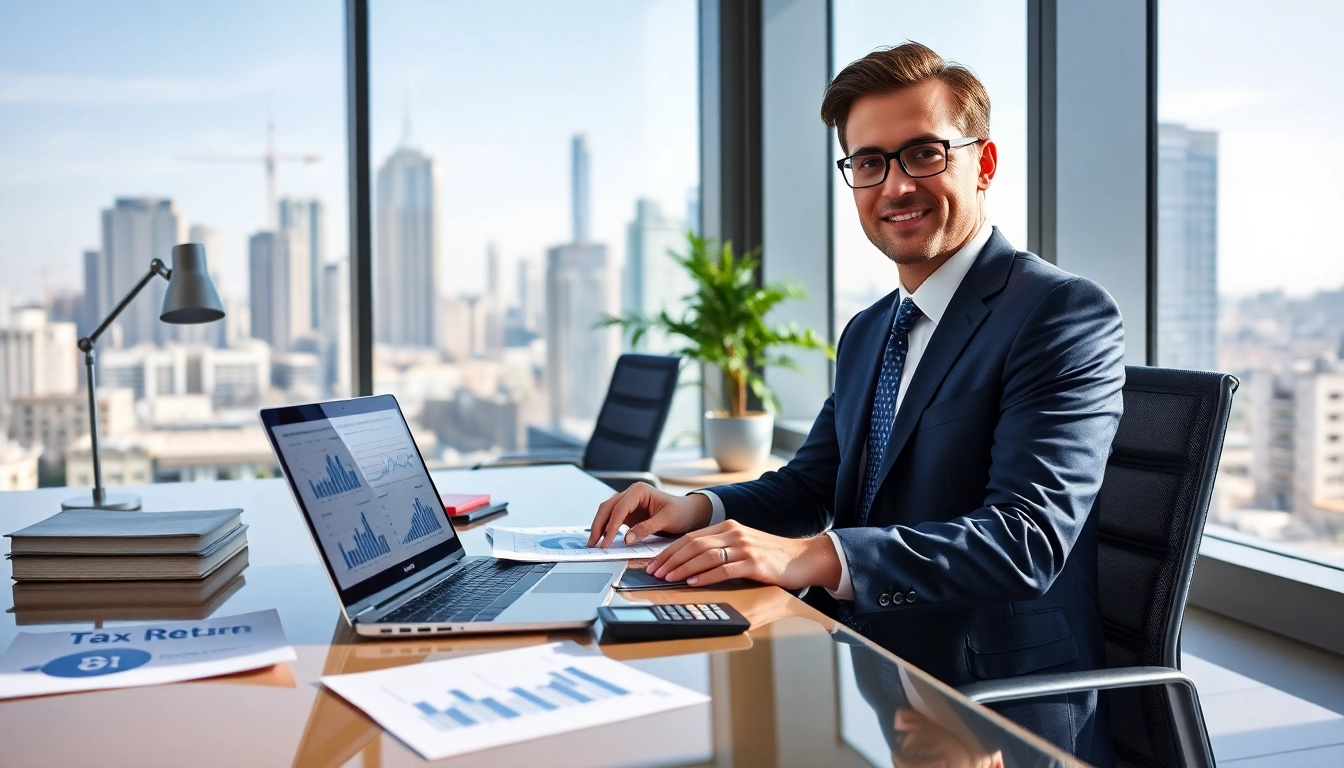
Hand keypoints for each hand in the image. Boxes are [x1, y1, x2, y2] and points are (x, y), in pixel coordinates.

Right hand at [587, 483, 712, 547]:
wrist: (689, 512)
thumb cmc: (681, 511)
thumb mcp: (667, 520)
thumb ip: (646, 528)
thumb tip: (627, 539)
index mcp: (640, 490)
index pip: (620, 508)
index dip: (611, 525)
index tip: (606, 541)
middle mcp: (631, 494)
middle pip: (607, 508)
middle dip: (598, 525)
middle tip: (593, 543)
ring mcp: (629, 503)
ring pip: (607, 512)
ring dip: (599, 527)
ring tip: (594, 543)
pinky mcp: (629, 514)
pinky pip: (613, 519)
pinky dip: (606, 528)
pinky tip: (603, 540)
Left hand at [644, 519, 840, 590]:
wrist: (803, 557)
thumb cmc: (771, 555)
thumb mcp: (742, 545)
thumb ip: (720, 549)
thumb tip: (689, 563)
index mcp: (728, 526)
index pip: (690, 537)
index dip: (669, 550)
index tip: (655, 563)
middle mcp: (734, 533)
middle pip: (693, 544)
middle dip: (670, 559)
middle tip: (654, 572)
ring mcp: (744, 547)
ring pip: (705, 555)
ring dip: (682, 568)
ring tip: (668, 578)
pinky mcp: (754, 563)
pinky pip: (724, 569)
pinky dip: (705, 576)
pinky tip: (693, 583)